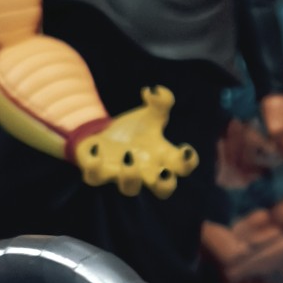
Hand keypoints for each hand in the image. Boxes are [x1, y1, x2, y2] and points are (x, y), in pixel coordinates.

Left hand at [72, 86, 197, 197]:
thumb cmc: (133, 131)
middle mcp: (145, 171)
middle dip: (165, 185)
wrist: (102, 136)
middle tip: (164, 172)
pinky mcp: (97, 172)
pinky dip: (95, 164)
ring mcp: (121, 174)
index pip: (182, 169)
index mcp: (161, 157)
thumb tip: (154, 91)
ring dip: (131, 176)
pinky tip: (96, 147)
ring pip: (129, 189)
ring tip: (128, 157)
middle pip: (163, 191)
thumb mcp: (149, 115)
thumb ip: (160, 102)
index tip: (183, 148)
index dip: (188, 163)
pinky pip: (94, 177)